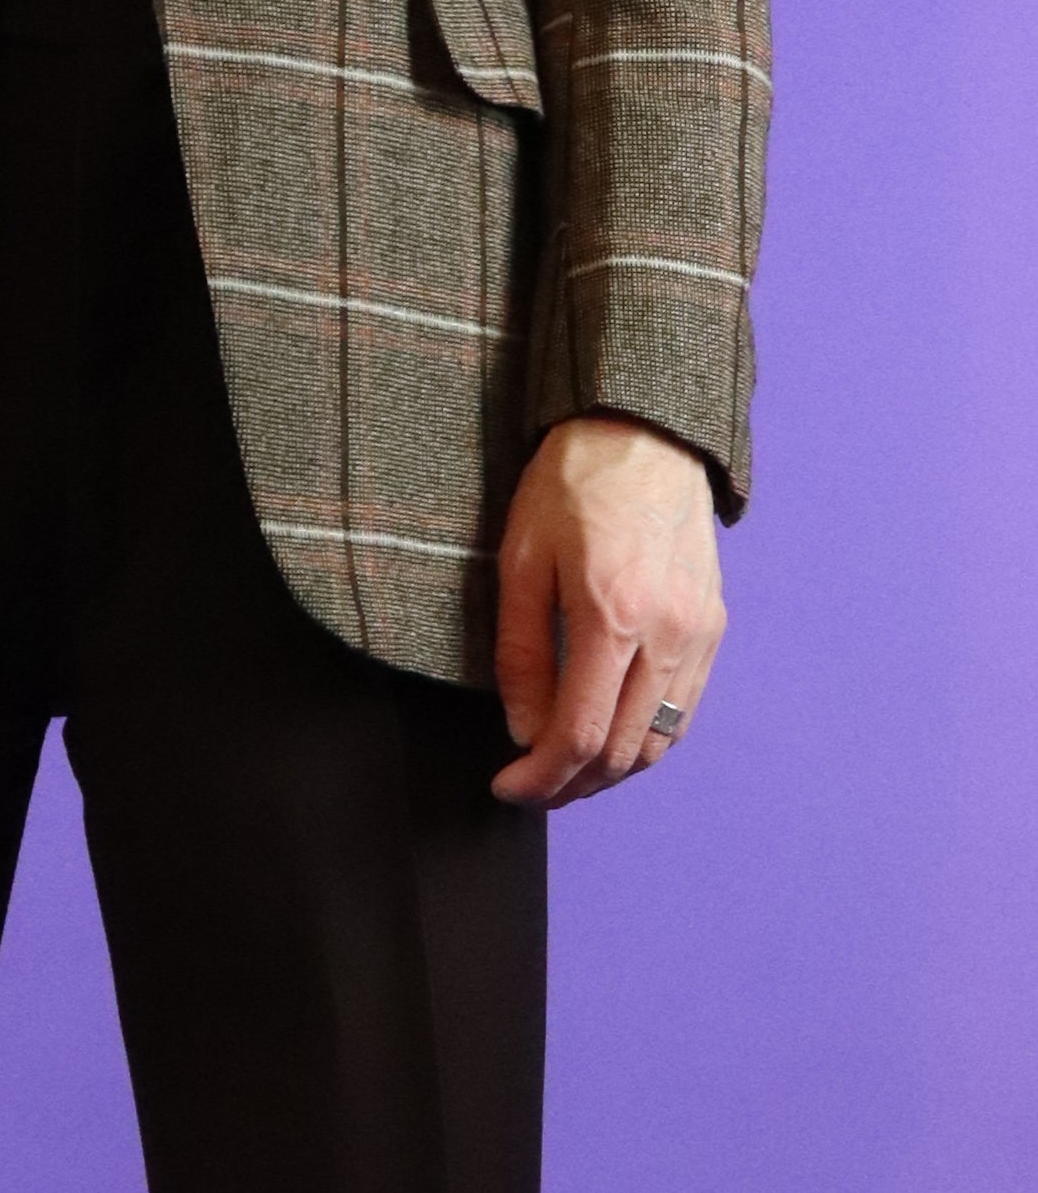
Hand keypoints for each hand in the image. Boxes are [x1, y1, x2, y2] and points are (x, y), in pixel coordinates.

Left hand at [490, 409, 725, 809]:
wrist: (642, 433)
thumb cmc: (570, 487)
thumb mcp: (520, 558)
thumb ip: (520, 651)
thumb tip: (523, 729)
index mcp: (612, 616)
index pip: (581, 735)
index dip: (541, 777)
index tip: (507, 788)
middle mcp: (667, 635)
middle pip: (624, 752)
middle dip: (572, 785)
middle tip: (530, 787)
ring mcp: (699, 633)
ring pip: (660, 741)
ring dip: (612, 771)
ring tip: (566, 770)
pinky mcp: (714, 626)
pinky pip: (683, 709)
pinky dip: (647, 739)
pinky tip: (611, 734)